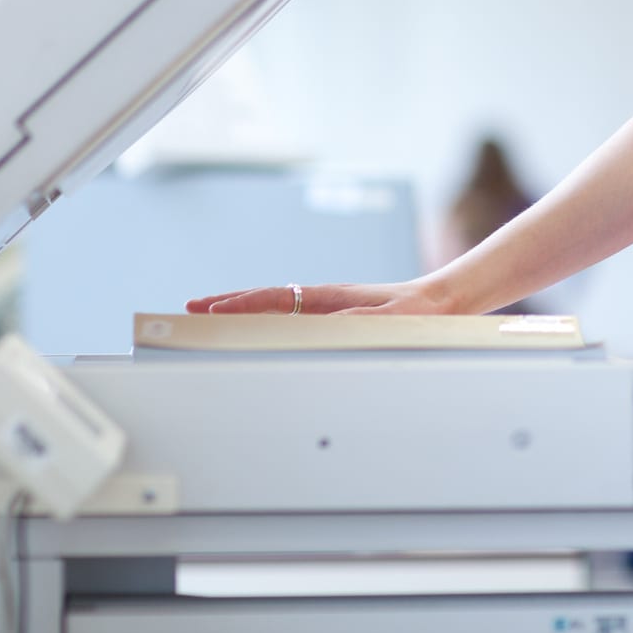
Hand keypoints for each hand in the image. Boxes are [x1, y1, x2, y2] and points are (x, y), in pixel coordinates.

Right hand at [184, 278, 452, 316]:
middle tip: (190, 311)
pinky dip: (266, 325)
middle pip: (264, 302)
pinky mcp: (336, 321)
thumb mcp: (387, 321)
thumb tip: (323, 326)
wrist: (442, 305)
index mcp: (329, 298)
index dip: (235, 305)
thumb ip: (356, 324)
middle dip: (226, 306)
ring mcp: (327, 309)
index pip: (270, 300)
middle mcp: (323, 301)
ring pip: (275, 311)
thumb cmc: (418, 313)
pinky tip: (257, 334)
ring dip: (243, 315)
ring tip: (211, 319)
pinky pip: (291, 322)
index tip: (204, 309)